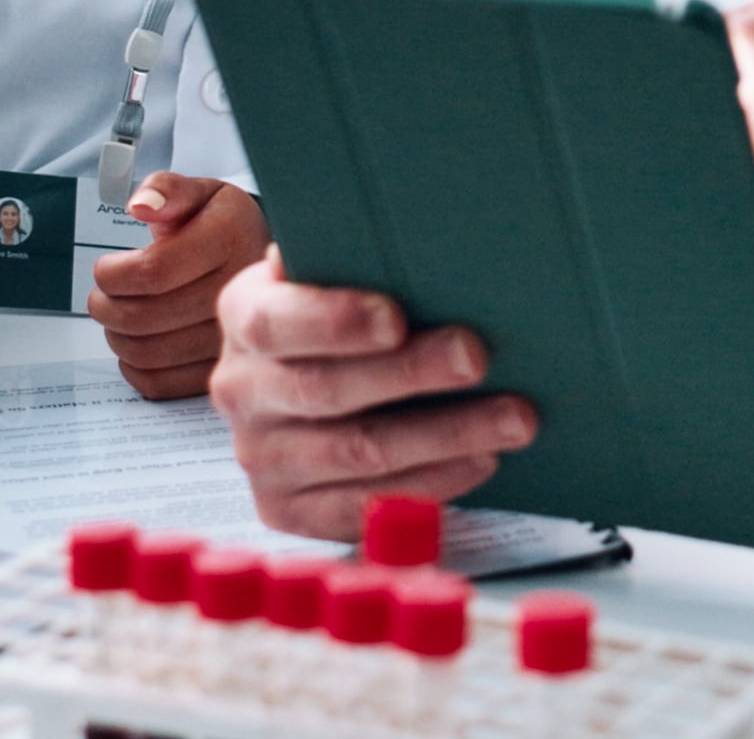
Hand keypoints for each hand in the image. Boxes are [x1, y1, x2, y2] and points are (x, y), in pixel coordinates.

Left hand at [92, 173, 265, 399]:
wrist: (263, 266)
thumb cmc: (224, 228)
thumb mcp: (202, 193)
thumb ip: (167, 190)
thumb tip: (141, 206)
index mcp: (231, 238)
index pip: (152, 272)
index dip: (112, 274)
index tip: (106, 268)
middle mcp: (238, 292)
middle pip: (142, 317)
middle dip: (105, 305)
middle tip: (104, 294)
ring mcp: (233, 339)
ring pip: (145, 353)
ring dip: (115, 335)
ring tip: (119, 313)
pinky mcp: (219, 370)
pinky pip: (158, 382)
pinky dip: (133, 366)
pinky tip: (139, 341)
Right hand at [210, 253, 535, 540]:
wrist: (301, 378)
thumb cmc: (340, 312)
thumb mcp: (333, 273)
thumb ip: (358, 258)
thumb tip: (432, 245)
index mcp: (244, 316)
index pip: (275, 323)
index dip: (334, 322)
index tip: (396, 318)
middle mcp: (241, 390)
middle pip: (325, 390)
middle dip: (411, 374)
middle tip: (478, 358)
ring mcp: (261, 457)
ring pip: (358, 453)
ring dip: (444, 436)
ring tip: (513, 417)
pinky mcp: (288, 509)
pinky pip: (365, 506)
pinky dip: (431, 484)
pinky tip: (481, 458)